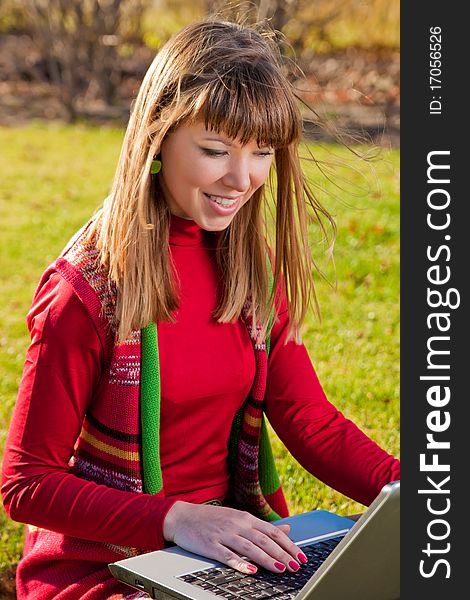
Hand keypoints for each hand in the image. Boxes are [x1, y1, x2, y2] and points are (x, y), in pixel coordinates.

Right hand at [163, 501, 307, 574]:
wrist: (182, 516)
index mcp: (245, 518)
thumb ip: (262, 526)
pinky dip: (240, 564)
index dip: (288, 544)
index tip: (301, 556)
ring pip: (249, 548)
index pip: (272, 532)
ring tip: (281, 569)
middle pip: (264, 540)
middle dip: (282, 554)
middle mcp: (237, 524)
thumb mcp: (238, 518)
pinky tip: (250, 571)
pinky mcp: (210, 545)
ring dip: (267, 559)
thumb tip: (287, 528)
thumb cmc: (212, 519)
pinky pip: (227, 555)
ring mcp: (223, 534)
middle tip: (296, 566)